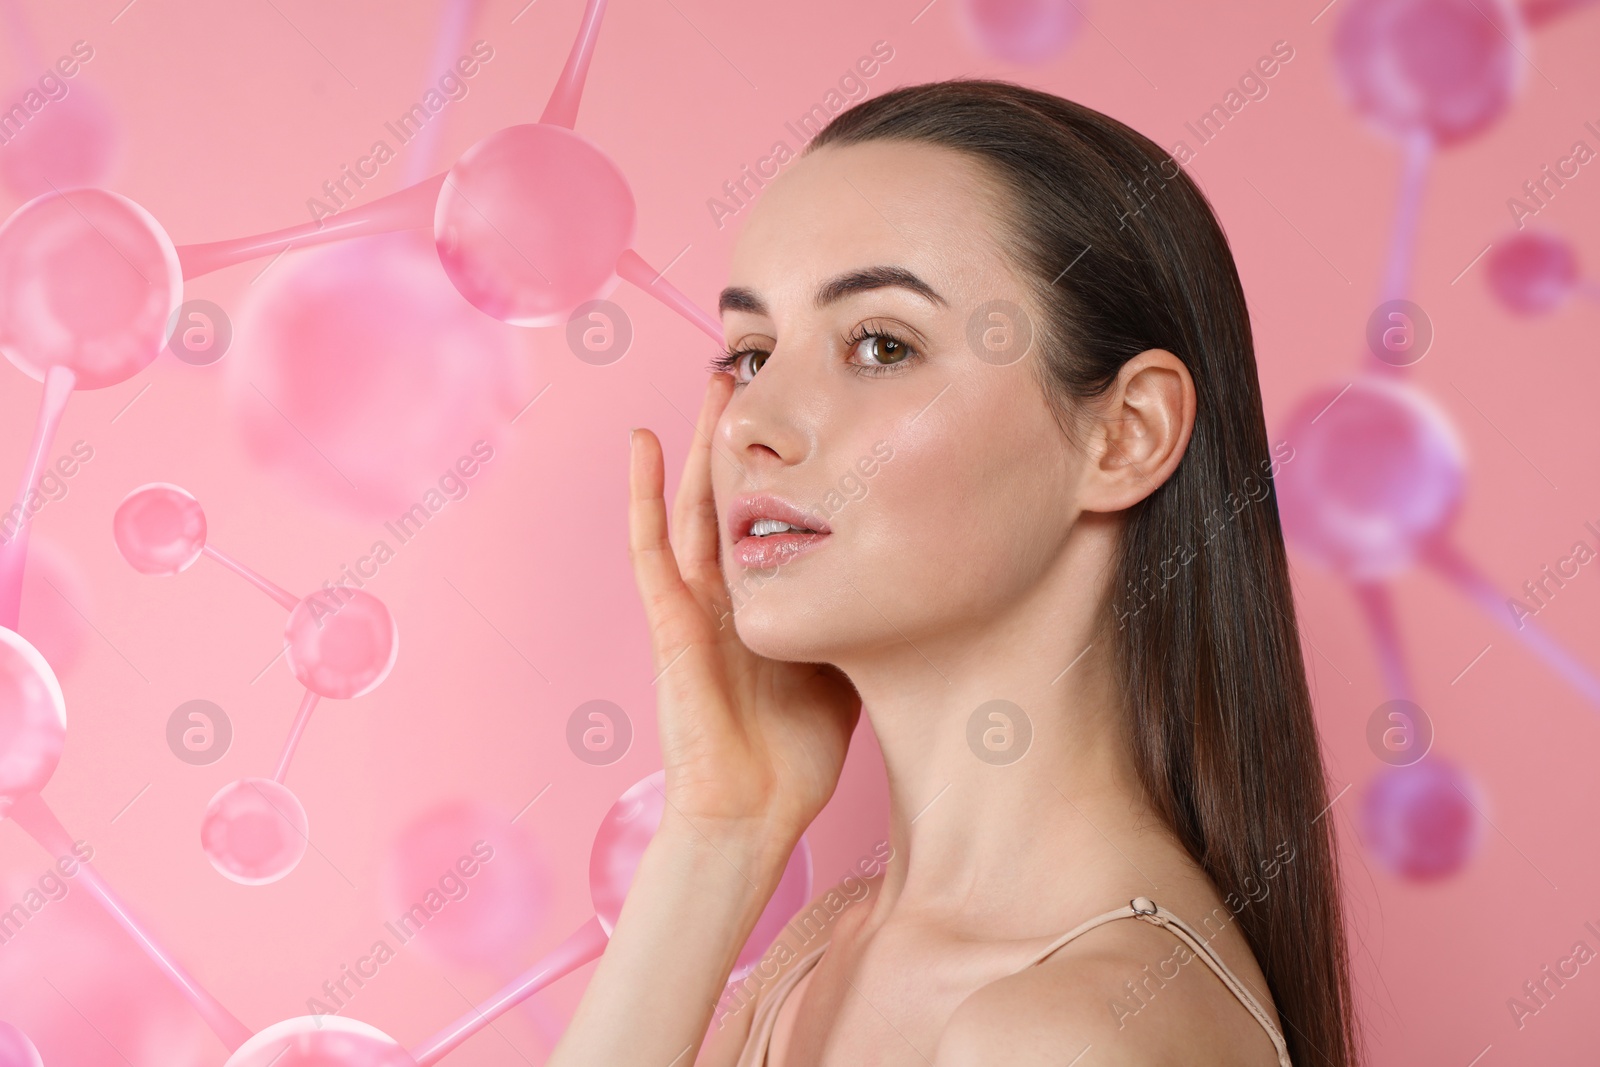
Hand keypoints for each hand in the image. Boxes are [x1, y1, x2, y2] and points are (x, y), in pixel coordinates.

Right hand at [627, 373, 860, 848]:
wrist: (752, 813)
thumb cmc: (795, 752)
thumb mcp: (847, 659)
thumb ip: (863, 613)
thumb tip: (918, 571)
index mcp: (765, 600)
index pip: (776, 513)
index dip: (791, 460)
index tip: (819, 407)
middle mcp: (727, 592)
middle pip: (734, 494)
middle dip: (746, 432)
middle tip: (765, 368)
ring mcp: (694, 604)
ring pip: (695, 504)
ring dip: (703, 442)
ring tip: (715, 377)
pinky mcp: (669, 623)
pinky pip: (651, 549)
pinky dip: (642, 494)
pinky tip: (643, 442)